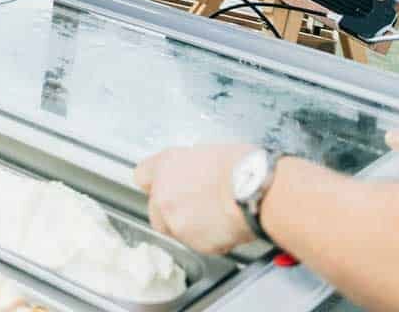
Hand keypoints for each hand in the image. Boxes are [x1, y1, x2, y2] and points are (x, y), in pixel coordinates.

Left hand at [134, 144, 258, 254]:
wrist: (254, 189)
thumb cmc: (242, 166)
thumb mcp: (207, 154)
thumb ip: (189, 168)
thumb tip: (193, 176)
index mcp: (165, 166)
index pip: (143, 177)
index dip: (157, 184)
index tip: (165, 188)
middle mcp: (163, 194)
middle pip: (156, 210)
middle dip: (173, 212)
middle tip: (198, 208)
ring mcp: (176, 221)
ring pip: (176, 231)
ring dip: (192, 228)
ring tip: (218, 217)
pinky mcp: (194, 242)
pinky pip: (200, 245)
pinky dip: (212, 240)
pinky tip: (227, 227)